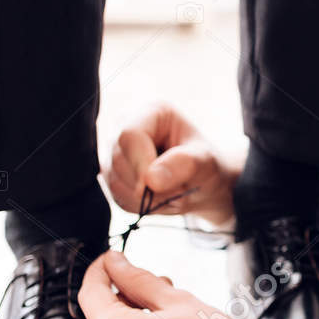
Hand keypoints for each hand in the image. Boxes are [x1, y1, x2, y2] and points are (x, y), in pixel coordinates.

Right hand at [103, 104, 237, 224]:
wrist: (202, 183)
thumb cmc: (205, 164)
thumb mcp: (205, 161)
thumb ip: (183, 164)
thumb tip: (151, 180)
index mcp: (152, 112)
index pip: (130, 135)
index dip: (140, 163)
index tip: (157, 185)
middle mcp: (127, 126)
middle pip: (119, 159)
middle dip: (149, 186)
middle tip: (179, 191)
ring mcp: (116, 152)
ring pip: (115, 182)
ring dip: (147, 199)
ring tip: (173, 193)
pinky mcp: (113, 176)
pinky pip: (118, 198)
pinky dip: (142, 206)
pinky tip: (160, 199)